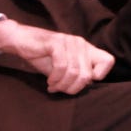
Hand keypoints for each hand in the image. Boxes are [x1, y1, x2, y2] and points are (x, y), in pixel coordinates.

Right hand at [0, 19, 114, 94]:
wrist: (22, 41)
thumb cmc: (44, 57)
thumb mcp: (64, 69)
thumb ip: (76, 76)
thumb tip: (86, 87)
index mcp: (87, 49)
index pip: (108, 61)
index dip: (99, 76)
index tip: (81, 82)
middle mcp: (82, 44)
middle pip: (87, 75)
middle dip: (73, 88)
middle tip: (60, 89)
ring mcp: (70, 41)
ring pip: (75, 72)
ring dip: (62, 85)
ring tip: (53, 86)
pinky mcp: (57, 42)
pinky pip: (62, 66)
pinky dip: (55, 78)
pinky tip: (49, 81)